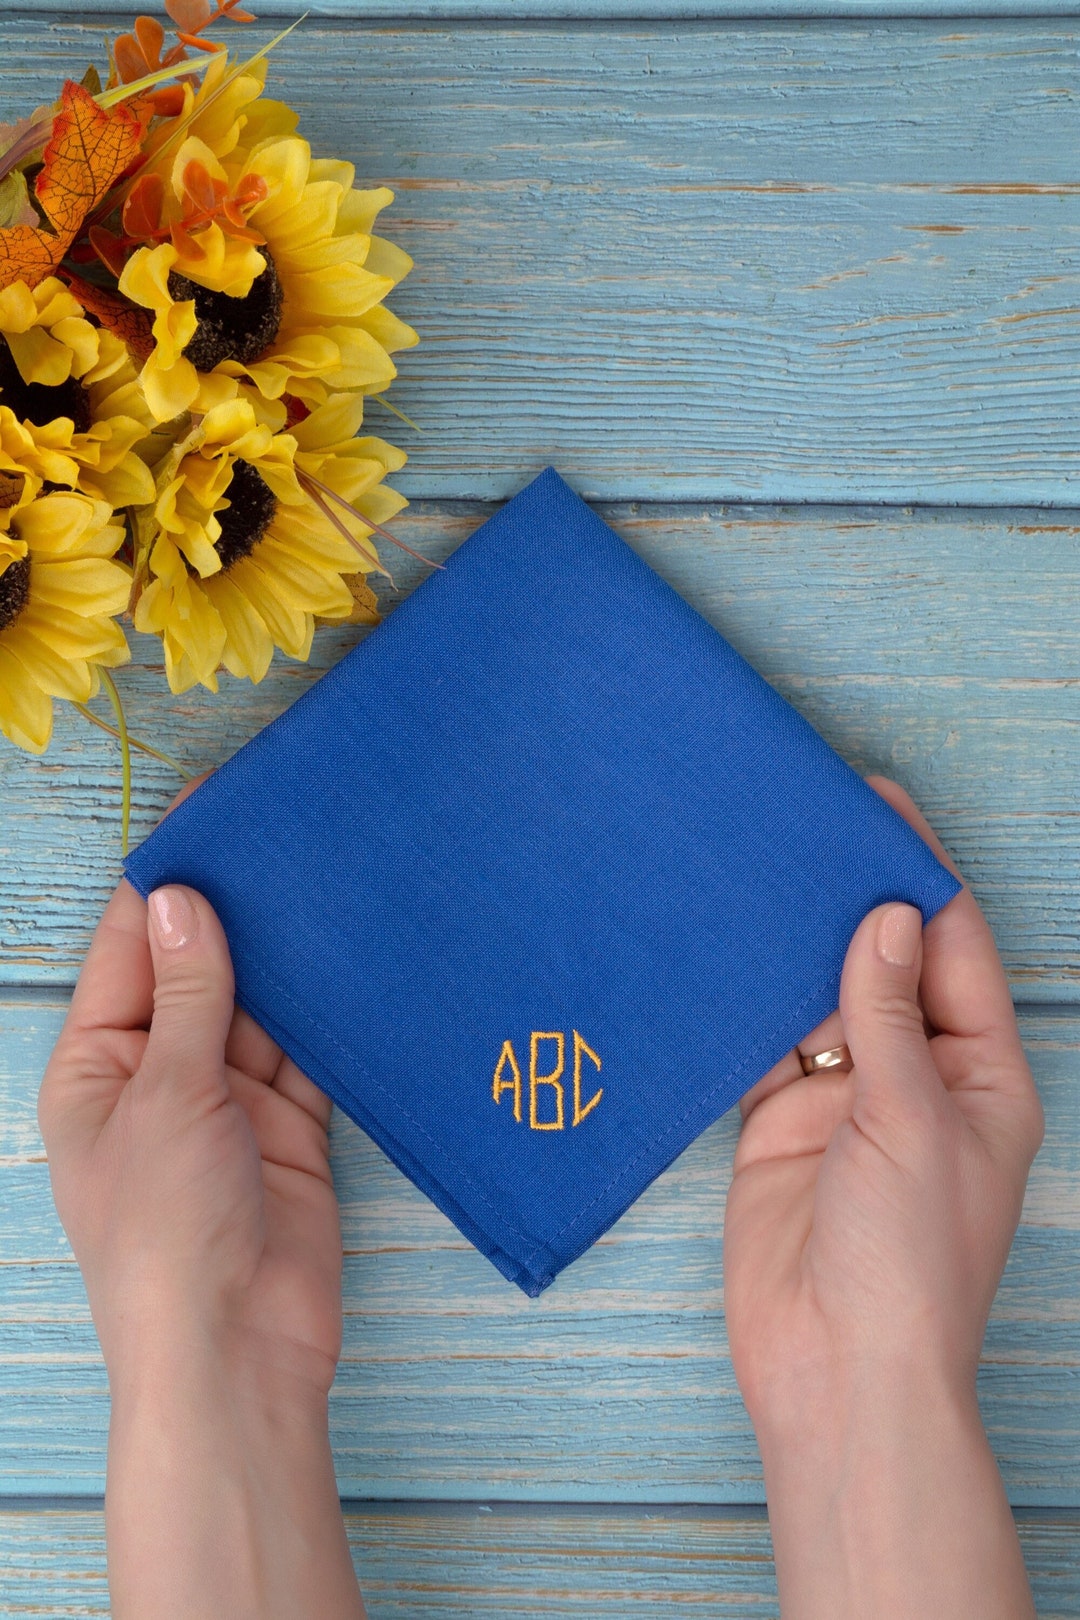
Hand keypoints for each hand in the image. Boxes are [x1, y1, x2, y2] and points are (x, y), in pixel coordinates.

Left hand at [39, 778, 363, 1619]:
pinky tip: (356, 957)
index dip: (169, 883)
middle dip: (239, 912)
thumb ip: (189, 995)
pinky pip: (309, 1050)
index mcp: (99, 1064)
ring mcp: (228, 1098)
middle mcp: (160, 1072)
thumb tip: (184, 897)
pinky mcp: (291, 1123)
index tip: (212, 812)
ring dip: (290, 957)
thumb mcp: (169, 1096)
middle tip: (289, 832)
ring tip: (331, 879)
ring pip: (259, 1004)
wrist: (240, 1349)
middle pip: (200, 969)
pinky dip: (329, 1013)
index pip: (132, 949)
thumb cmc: (168, 1232)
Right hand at [723, 775, 1043, 1618]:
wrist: (833, 1373)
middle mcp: (915, 1074)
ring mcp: (844, 1096)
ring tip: (751, 869)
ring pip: (817, 994)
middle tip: (797, 821)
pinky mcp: (777, 1120)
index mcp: (979, 1071)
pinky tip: (717, 952)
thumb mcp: (910, 1123)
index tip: (873, 803)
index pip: (950, 945)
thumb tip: (884, 917)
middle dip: (846, 898)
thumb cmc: (907, 1264)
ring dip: (789, 943)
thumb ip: (887, 1016)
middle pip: (882, 960)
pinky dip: (742, 1001)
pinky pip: (761, 1041)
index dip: (914, 871)